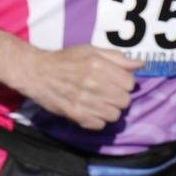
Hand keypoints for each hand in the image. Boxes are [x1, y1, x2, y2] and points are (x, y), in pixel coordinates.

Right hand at [19, 45, 141, 130]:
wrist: (34, 71)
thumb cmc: (64, 60)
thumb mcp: (89, 50)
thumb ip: (116, 57)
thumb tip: (141, 64)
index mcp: (98, 64)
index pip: (130, 83)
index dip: (123, 83)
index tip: (113, 81)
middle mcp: (93, 82)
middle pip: (124, 101)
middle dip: (117, 97)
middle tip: (105, 92)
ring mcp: (84, 100)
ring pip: (114, 115)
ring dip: (108, 110)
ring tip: (96, 102)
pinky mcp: (76, 114)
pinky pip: (100, 125)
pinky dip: (96, 120)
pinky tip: (87, 109)